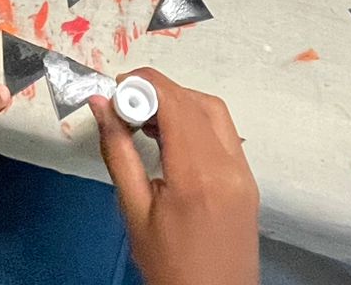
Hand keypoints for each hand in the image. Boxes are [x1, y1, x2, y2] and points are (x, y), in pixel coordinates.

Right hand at [92, 69, 259, 284]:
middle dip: (159, 91)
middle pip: (196, 102)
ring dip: (180, 104)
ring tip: (145, 121)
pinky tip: (171, 140)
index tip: (115, 88)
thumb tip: (101, 106)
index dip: (144, 84)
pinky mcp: (249, 183)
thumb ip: (118, 152)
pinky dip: (197, 124)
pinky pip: (225, 136)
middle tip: (125, 103)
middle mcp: (229, 167)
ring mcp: (245, 175)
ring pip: (215, 114)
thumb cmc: (169, 268)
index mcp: (198, 175)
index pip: (175, 103)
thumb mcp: (134, 211)